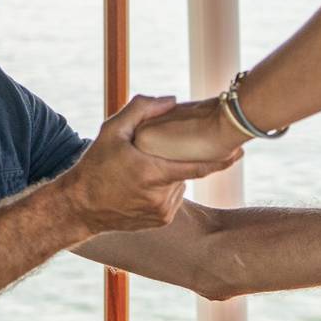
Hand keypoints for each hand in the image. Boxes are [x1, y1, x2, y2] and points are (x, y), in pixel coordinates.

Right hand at [59, 96, 241, 232]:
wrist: (79, 207)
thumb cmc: (95, 165)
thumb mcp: (111, 131)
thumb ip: (141, 109)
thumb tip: (172, 99)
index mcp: (152, 174)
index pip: (198, 167)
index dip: (222, 160)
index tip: (240, 151)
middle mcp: (161, 197)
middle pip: (184, 171)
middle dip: (175, 159)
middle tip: (151, 156)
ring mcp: (162, 213)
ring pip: (179, 184)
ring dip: (169, 174)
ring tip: (141, 172)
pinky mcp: (160, 221)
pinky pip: (173, 198)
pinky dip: (165, 188)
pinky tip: (143, 186)